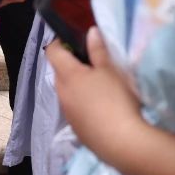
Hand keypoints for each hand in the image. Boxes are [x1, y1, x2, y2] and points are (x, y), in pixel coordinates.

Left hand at [46, 27, 140, 157]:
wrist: (122, 143)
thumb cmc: (116, 99)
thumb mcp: (110, 70)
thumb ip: (98, 50)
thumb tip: (90, 31)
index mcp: (67, 75)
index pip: (52, 51)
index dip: (60, 42)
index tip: (75, 39)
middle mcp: (61, 93)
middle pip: (59, 72)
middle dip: (72, 64)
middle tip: (93, 62)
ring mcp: (67, 113)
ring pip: (67, 91)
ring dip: (77, 85)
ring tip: (100, 85)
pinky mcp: (76, 129)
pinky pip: (75, 108)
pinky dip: (83, 103)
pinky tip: (101, 107)